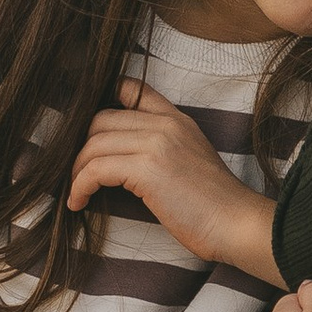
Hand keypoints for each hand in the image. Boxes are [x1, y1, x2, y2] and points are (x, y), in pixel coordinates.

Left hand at [70, 82, 279, 279]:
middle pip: (100, 119)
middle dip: (81, 148)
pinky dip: (80, 186)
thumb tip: (120, 162)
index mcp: (176, 119)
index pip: (131, 88)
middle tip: (77, 174)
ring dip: (76, 171)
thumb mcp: (190, 161)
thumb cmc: (214, 206)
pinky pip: (95, 169)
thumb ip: (162, 148)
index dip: (102, 102)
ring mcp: (157, 142)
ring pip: (93, 144)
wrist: (236, 223)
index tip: (87, 132)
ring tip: (76, 193)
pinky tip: (79, 202)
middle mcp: (165, 123)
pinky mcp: (148, 167)